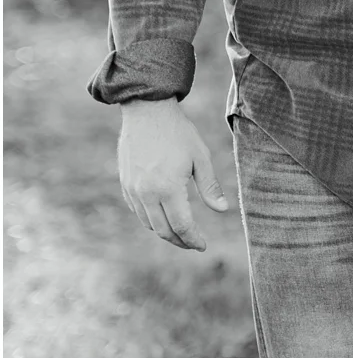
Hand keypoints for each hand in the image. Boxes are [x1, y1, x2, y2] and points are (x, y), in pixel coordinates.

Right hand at [118, 98, 229, 249]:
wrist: (147, 111)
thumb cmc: (178, 133)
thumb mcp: (201, 158)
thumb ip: (210, 187)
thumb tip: (222, 210)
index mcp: (168, 188)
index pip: (182, 226)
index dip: (193, 239)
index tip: (203, 246)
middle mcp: (146, 193)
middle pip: (163, 230)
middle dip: (180, 241)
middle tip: (194, 244)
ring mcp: (132, 189)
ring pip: (148, 223)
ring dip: (165, 232)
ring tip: (181, 232)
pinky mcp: (125, 183)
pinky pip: (137, 210)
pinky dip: (151, 219)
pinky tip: (164, 216)